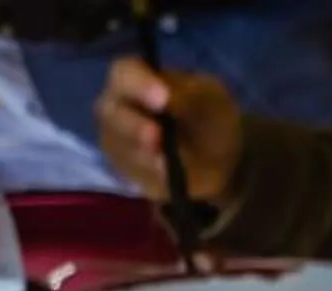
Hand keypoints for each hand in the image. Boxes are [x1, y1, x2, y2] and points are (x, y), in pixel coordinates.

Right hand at [94, 58, 244, 209]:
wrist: (221, 158)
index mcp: (136, 76)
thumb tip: (167, 99)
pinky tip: (168, 176)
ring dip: (142, 155)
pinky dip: (150, 175)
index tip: (163, 99)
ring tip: (167, 163)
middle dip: (133, 126)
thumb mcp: (209, 100)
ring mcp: (117, 140)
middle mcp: (118, 105)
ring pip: (117, 147)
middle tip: (156, 137)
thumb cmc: (210, 116)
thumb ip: (186, 97)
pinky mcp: (125, 170)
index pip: (124, 73)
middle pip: (110, 113)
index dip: (139, 85)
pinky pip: (131, 174)